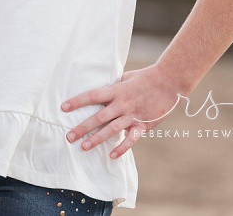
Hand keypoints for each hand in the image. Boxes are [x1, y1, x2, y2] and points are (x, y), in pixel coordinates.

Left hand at [62, 64, 181, 159]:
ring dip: (97, 139)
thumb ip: (115, 85)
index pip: (93, 96)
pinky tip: (111, 156)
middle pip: (98, 117)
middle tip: (68, 136)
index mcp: (117, 90)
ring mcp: (132, 115)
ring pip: (111, 130)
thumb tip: (104, 88)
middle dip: (82, 127)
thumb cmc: (147, 76)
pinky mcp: (143, 124)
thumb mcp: (127, 77)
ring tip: (84, 147)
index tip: (64, 108)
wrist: (168, 81)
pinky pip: (131, 138)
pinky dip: (121, 148)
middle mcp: (122, 104)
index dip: (77, 101)